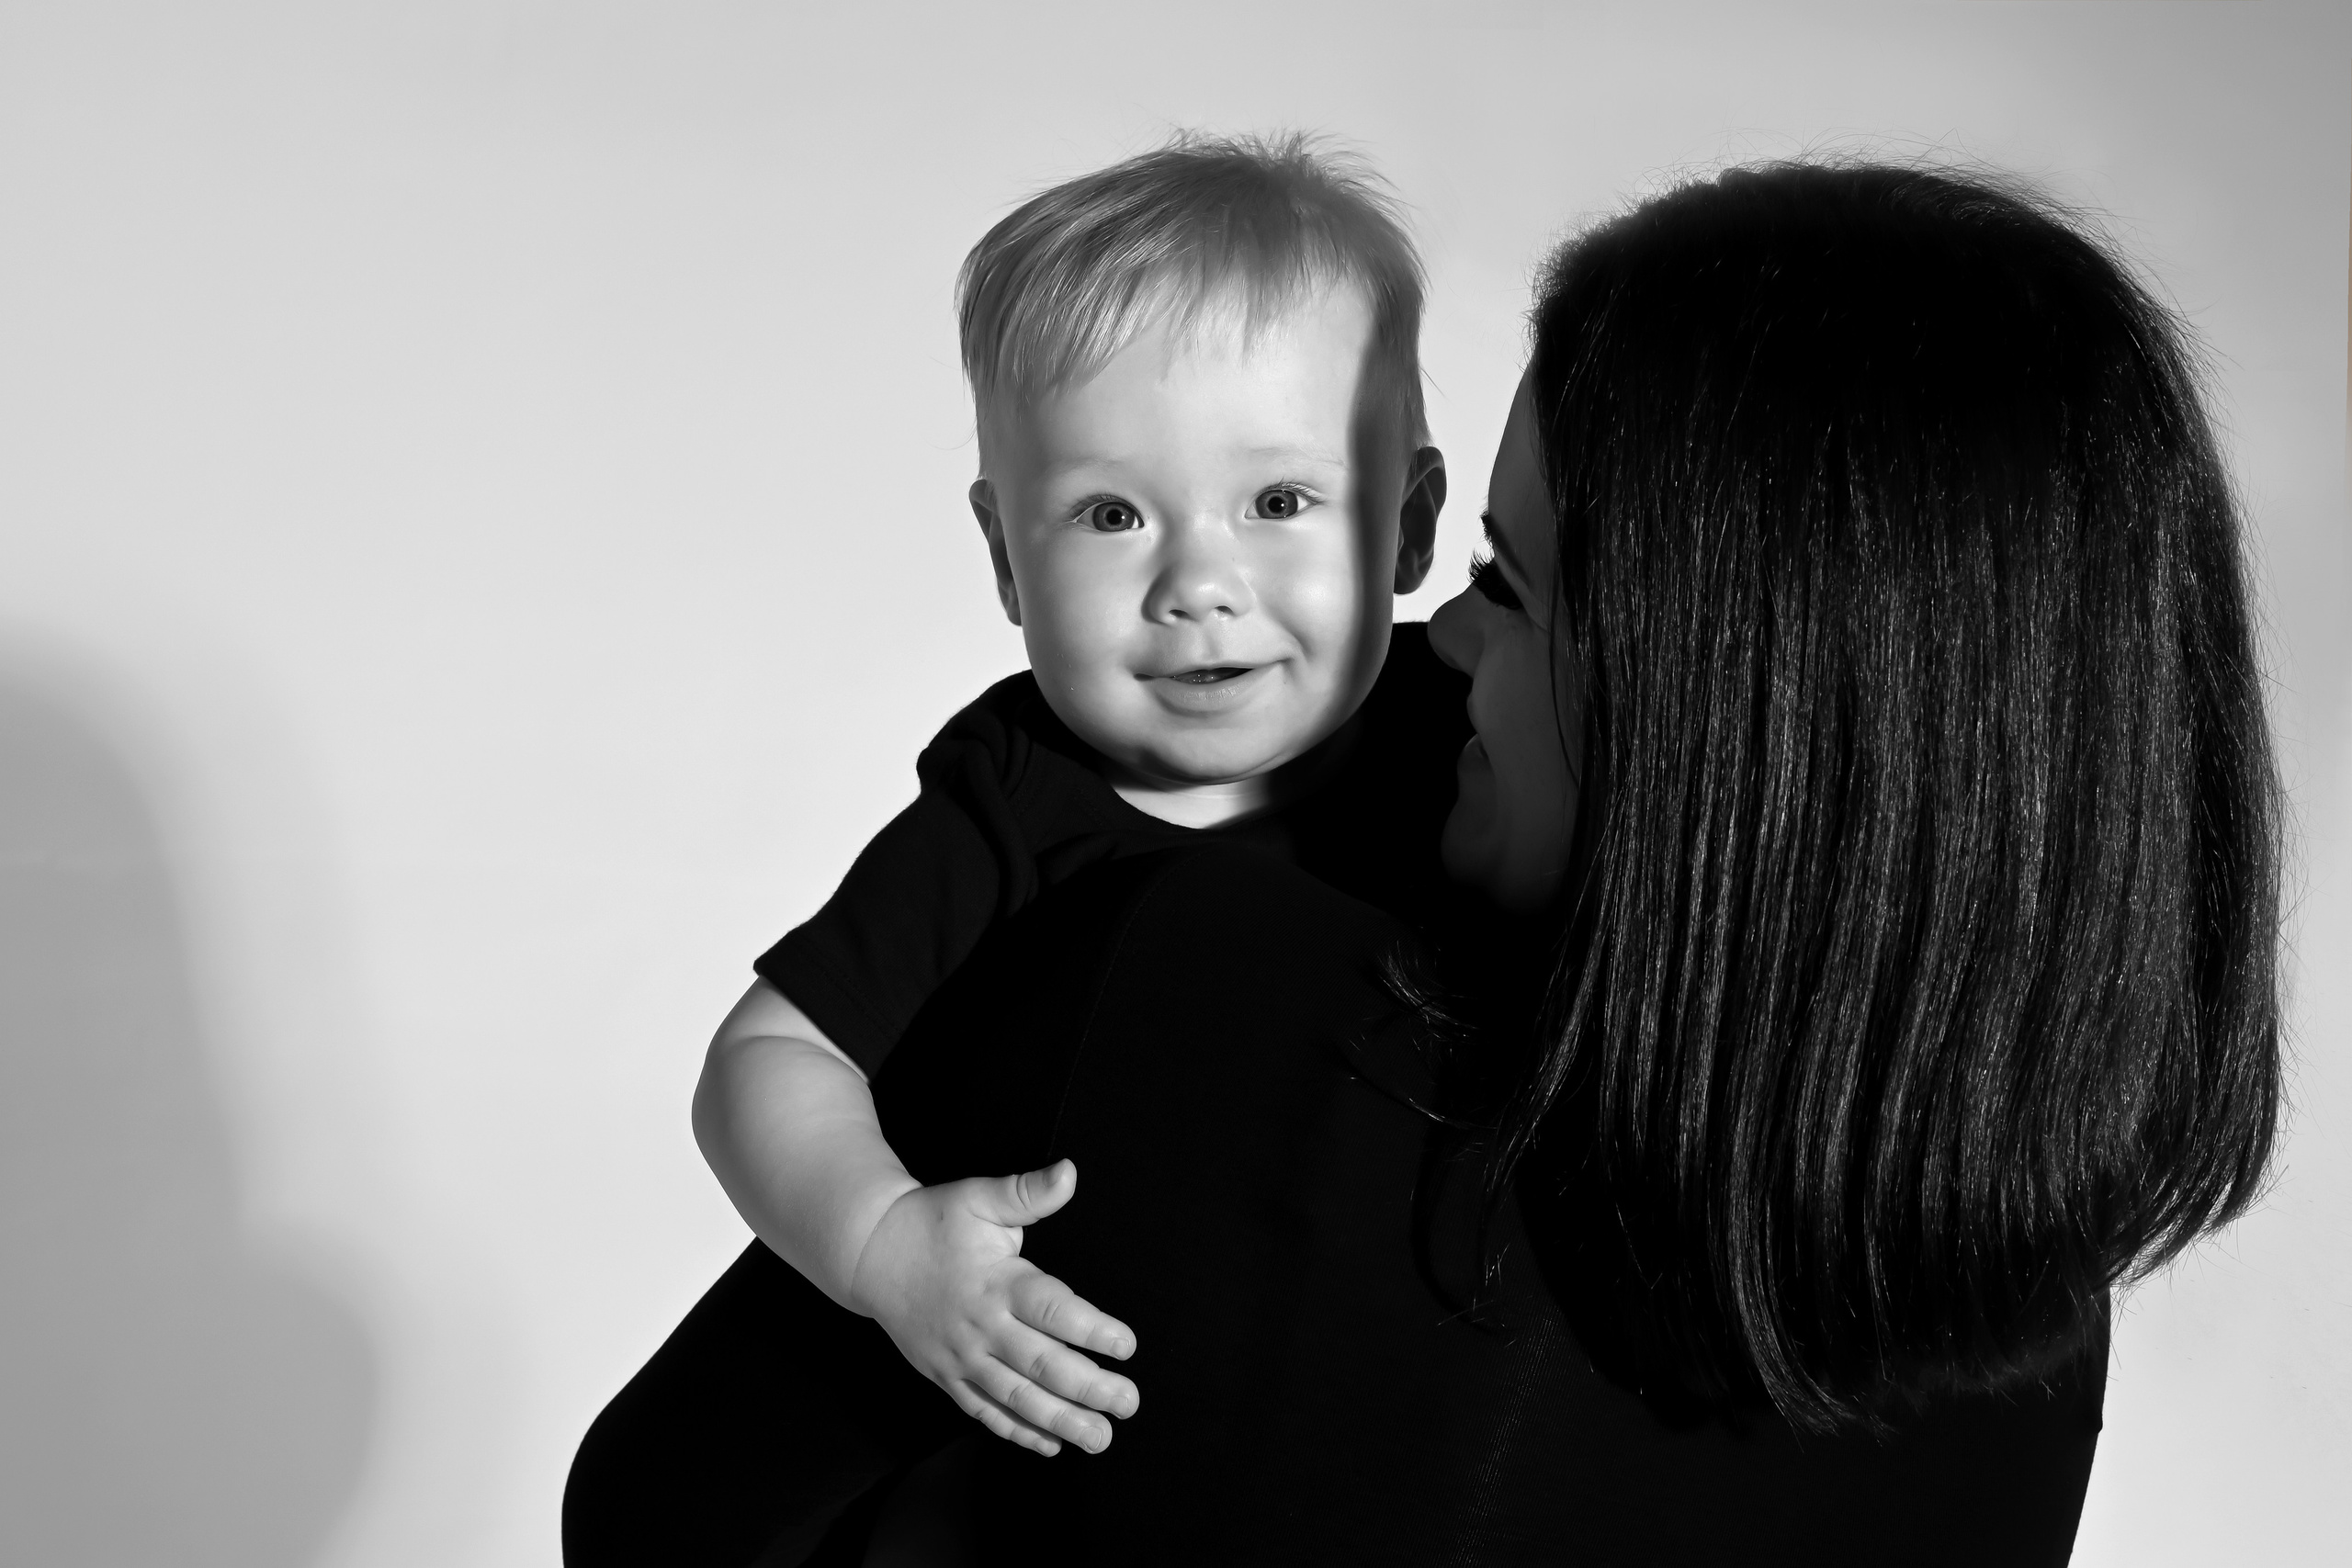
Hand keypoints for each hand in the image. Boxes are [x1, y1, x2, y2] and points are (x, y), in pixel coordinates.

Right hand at [849, 1159, 1138, 1455]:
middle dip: (1089, 1388)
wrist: (869, 1252)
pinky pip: (985, 1412)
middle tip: (1128, 1403)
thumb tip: (1069, 1172)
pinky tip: (1052, 1444)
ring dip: (1061, 1421)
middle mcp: (982, 1328)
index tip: (1127, 1345)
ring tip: (1101, 1437)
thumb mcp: (979, 1198)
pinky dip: (1017, 1432)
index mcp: (997, 1283)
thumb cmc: (932, 1221)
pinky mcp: (946, 1376)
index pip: (1052, 1312)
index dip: (1092, 1330)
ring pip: (1016, 1399)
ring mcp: (962, 1359)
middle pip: (1041, 1366)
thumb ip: (1027, 1193)